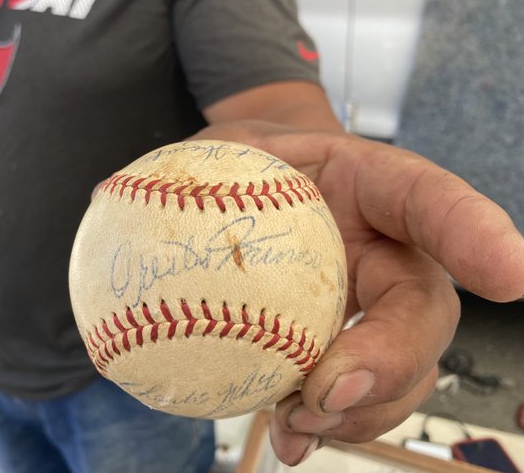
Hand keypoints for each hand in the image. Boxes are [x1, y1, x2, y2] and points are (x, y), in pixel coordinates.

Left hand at [193, 121, 523, 464]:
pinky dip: (331, 422)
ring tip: (300, 425)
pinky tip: (291, 438)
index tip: (511, 276)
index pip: (425, 197)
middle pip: (423, 307)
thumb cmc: (236, 168)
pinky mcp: (338, 346)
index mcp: (363, 182)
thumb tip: (105, 195)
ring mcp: (367, 305)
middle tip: (329, 389)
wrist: (242, 203)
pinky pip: (353, 392)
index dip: (474, 232)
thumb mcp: (213, 150)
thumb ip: (188, 168)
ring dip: (361, 409)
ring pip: (399, 367)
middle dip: (394, 358)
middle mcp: (381, 248)